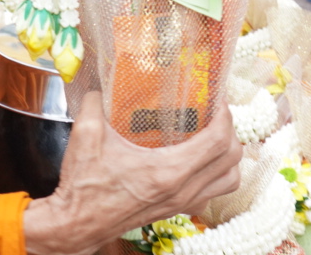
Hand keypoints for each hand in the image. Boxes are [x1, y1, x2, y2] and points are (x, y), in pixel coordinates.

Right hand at [23, 91, 241, 254]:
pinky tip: (195, 158)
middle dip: (230, 130)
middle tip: (215, 112)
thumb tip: (99, 84)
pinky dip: (215, 173)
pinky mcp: (177, 210)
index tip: (216, 97)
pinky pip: (213, 191)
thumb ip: (95, 102)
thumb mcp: (86, 136)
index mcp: (168, 171)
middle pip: (233, 159)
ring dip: (228, 156)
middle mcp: (183, 189)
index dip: (225, 115)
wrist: (78, 225)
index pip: (218, 141)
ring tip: (213, 134)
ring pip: (230, 180)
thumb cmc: (84, 186)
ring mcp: (182, 203)